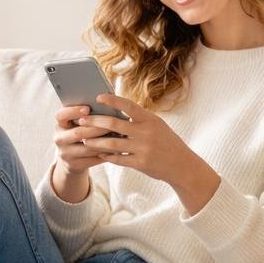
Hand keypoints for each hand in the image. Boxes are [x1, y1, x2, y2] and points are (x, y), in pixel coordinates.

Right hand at [51, 103, 115, 174]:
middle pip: (78, 133)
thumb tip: (107, 102)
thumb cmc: (80, 132)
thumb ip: (87, 115)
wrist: (72, 158)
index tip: (88, 108)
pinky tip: (117, 149)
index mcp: (60, 124)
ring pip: (87, 148)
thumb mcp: (77, 123)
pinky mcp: (74, 165)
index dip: (73, 111)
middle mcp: (59, 138)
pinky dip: (106, 153)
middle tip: (113, 123)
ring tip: (119, 136)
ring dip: (105, 142)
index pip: (61, 115)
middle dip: (97, 128)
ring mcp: (65, 153)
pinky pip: (92, 159)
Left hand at [73, 94, 211, 191]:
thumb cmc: (167, 142)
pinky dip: (107, 156)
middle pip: (114, 124)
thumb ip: (139, 119)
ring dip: (95, 142)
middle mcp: (146, 132)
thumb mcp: (157, 125)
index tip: (98, 97)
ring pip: (112, 144)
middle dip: (95, 122)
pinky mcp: (141, 164)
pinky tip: (98, 154)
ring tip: (84, 140)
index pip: (128, 105)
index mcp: (150, 119)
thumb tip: (116, 109)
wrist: (182, 165)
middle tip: (81, 120)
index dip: (112, 100)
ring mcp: (143, 149)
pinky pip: (118, 159)